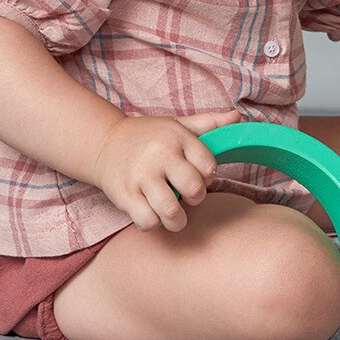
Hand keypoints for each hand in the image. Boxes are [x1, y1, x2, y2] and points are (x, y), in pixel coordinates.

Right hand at [91, 108, 239, 231]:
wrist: (103, 143)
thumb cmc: (148, 137)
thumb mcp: (177, 125)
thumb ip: (208, 123)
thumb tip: (236, 116)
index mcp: (176, 137)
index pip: (208, 165)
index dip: (208, 175)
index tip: (200, 175)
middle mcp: (159, 155)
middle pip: (193, 189)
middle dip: (196, 198)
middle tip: (188, 196)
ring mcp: (141, 176)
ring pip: (171, 211)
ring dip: (178, 219)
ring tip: (175, 215)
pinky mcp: (124, 195)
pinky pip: (147, 221)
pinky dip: (153, 223)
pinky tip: (152, 213)